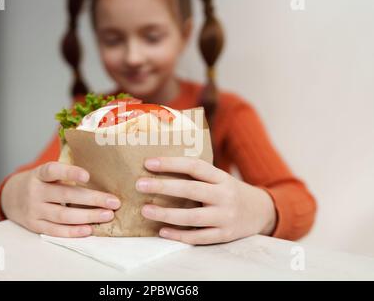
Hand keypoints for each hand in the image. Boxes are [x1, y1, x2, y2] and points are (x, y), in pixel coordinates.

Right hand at [1, 162, 120, 236]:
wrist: (10, 197)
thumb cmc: (39, 182)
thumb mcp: (46, 171)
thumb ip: (65, 171)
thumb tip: (99, 166)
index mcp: (39, 174)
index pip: (53, 171)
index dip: (69, 172)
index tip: (87, 175)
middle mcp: (35, 191)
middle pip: (66, 196)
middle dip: (93, 199)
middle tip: (114, 202)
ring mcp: (34, 210)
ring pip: (63, 215)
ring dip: (88, 216)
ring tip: (107, 215)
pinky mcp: (34, 225)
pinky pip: (55, 230)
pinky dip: (73, 231)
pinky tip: (89, 229)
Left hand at [136, 157, 276, 244]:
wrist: (261, 211)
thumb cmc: (229, 192)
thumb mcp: (219, 178)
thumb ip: (198, 175)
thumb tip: (159, 168)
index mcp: (221, 177)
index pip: (195, 166)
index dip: (171, 163)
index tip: (148, 162)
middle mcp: (225, 196)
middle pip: (191, 189)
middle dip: (163, 187)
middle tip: (140, 184)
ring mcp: (225, 217)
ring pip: (193, 217)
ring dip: (167, 214)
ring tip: (145, 210)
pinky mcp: (225, 235)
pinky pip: (199, 237)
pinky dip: (180, 235)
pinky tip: (162, 232)